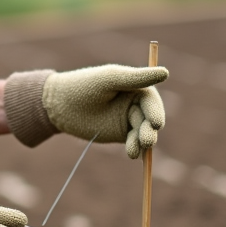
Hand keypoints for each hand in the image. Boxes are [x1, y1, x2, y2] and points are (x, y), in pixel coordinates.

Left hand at [4, 64, 168, 157]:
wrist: (60, 105)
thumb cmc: (84, 86)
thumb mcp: (110, 79)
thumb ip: (136, 78)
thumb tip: (165, 72)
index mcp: (136, 86)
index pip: (151, 100)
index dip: (156, 112)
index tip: (156, 123)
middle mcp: (135, 103)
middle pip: (150, 119)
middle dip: (149, 131)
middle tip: (146, 141)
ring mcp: (129, 120)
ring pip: (143, 133)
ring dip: (141, 142)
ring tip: (132, 151)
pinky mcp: (121, 134)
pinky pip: (133, 143)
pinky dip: (135, 148)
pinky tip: (133, 154)